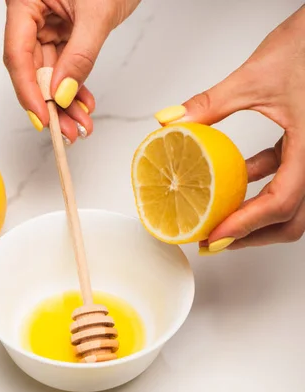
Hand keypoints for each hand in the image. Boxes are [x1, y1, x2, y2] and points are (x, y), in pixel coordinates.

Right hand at [4, 0, 139, 142]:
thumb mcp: (97, 14)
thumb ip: (80, 56)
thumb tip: (63, 93)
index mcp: (25, 0)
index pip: (18, 55)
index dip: (29, 93)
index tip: (43, 119)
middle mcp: (32, 14)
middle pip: (33, 70)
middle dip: (52, 105)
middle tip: (66, 131)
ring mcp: (48, 23)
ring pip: (50, 73)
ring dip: (66, 103)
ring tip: (81, 126)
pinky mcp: (64, 31)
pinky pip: (65, 66)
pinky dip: (76, 87)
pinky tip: (85, 105)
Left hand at [157, 6, 304, 251]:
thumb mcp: (254, 77)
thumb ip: (210, 104)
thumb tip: (172, 123)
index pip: (281, 202)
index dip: (246, 225)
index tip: (215, 235)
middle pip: (291, 220)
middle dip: (252, 236)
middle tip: (214, 242)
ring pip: (290, 207)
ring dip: (255, 219)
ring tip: (219, 223)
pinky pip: (285, 181)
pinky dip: (259, 189)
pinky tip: (232, 185)